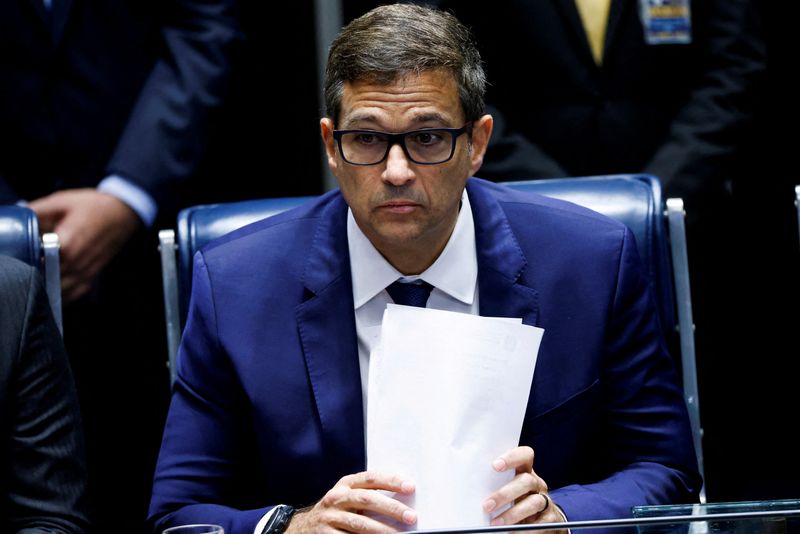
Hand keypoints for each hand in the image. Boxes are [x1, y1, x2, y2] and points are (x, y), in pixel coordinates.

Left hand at [29, 188, 140, 301]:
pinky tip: (57, 290)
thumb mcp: (63, 201)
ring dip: (50, 287)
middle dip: (39, 275)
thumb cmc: (95, 205)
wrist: (124, 211)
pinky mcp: (94, 272)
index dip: (31, 261)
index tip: (27, 254)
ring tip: (42, 277)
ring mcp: (88, 268)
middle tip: (32, 265)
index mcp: (68, 242)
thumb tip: (21, 217)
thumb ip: (38, 210)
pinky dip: (65, 294)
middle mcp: (78, 260)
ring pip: (63, 289)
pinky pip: (77, 291)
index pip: (41, 262)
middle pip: (50, 278)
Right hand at [286, 471, 416, 533]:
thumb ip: (369, 494)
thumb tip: (403, 498)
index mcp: (345, 484)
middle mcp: (336, 498)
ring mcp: (329, 518)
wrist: (305, 528)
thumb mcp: (348, 496)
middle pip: (367, 500)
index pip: (371, 478)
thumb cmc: (337, 511)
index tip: (410, 487)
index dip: (391, 481)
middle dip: (391, 508)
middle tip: (411, 517)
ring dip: (382, 530)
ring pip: (360, 524)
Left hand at [483, 446, 565, 528]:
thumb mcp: (506, 487)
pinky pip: (540, 523)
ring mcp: (545, 500)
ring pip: (533, 502)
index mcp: (525, 471)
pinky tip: (512, 532)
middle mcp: (536, 483)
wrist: (541, 520)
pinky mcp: (550, 519)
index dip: (512, 457)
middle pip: (526, 481)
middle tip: (487, 506)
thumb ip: (494, 484)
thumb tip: (469, 490)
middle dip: (505, 494)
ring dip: (513, 514)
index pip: (525, 455)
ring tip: (496, 524)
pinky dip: (525, 529)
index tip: (495, 466)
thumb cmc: (514, 499)